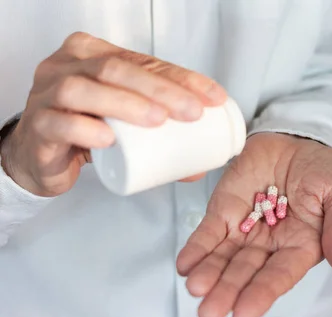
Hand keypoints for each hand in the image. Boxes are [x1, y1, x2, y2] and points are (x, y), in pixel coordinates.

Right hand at [0, 32, 226, 196]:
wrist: (38, 154)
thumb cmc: (83, 127)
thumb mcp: (124, 121)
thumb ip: (159, 135)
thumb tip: (200, 163)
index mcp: (93, 54)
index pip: (143, 60)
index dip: (181, 78)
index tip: (211, 97)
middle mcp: (68, 66)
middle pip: (116, 69)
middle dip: (160, 89)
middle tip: (191, 112)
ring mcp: (47, 95)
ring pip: (83, 90)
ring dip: (126, 104)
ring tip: (157, 121)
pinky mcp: (37, 128)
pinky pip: (57, 124)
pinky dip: (84, 130)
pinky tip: (109, 139)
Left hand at [176, 133, 331, 316]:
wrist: (299, 140)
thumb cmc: (326, 171)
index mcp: (301, 247)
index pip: (280, 275)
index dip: (262, 293)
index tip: (243, 313)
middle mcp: (271, 245)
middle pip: (246, 273)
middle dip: (227, 291)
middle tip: (209, 312)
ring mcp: (245, 229)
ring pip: (224, 258)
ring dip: (209, 275)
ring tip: (195, 289)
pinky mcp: (225, 211)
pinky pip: (209, 233)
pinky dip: (196, 248)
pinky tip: (186, 264)